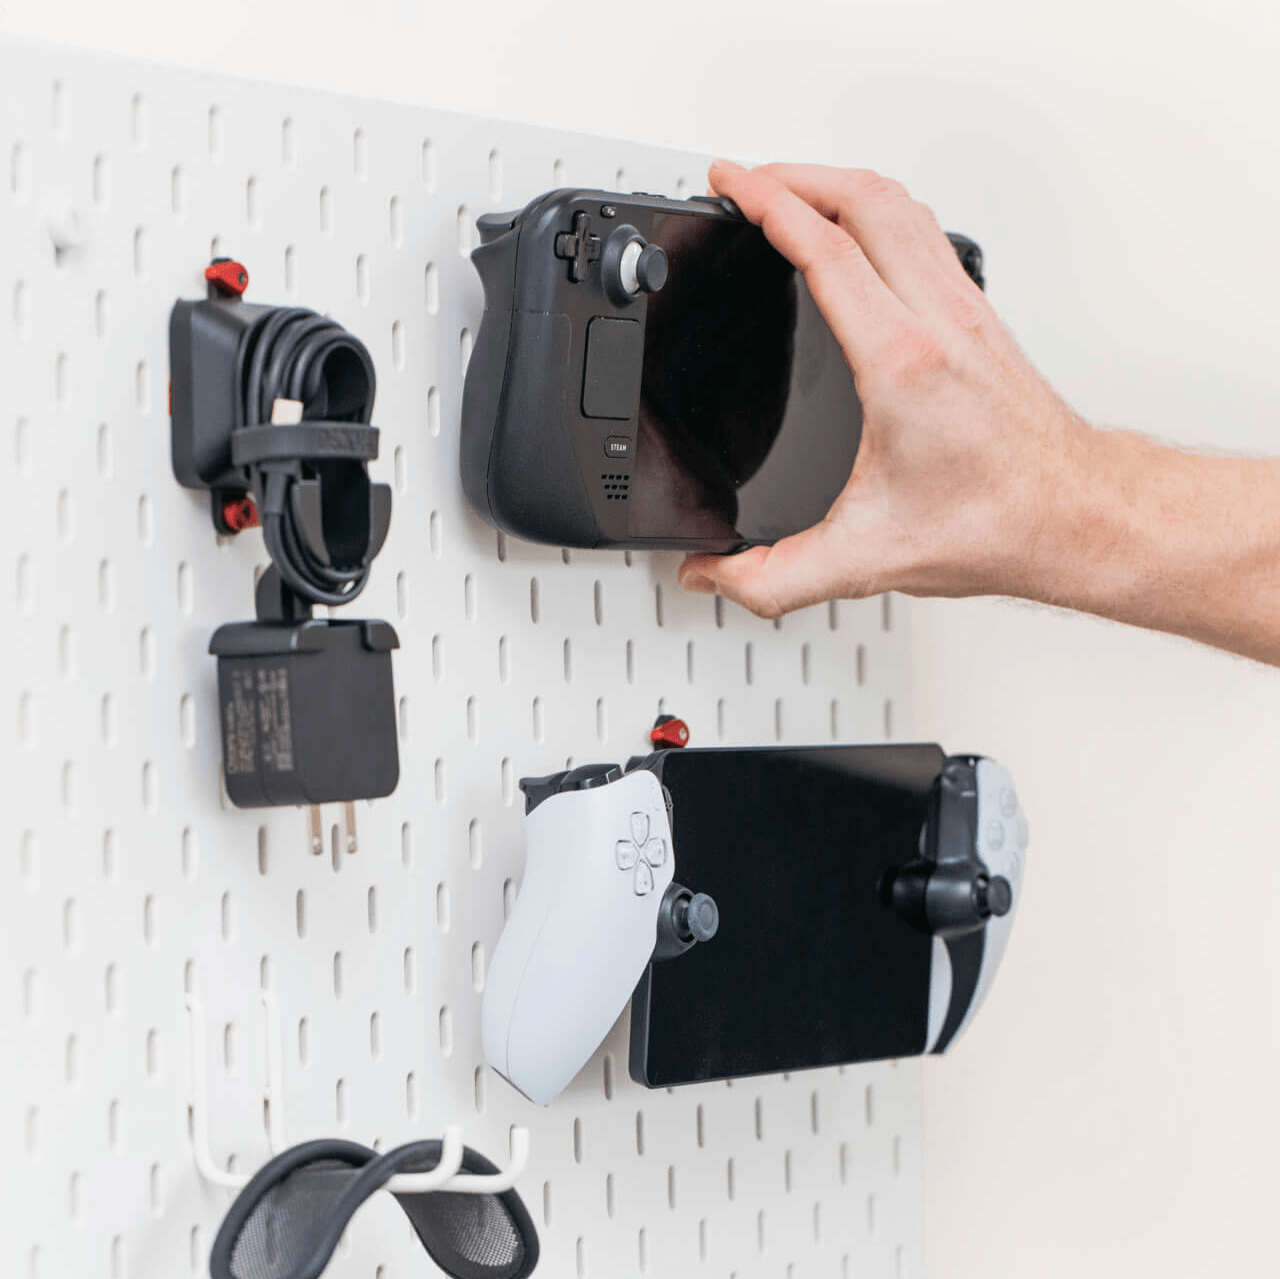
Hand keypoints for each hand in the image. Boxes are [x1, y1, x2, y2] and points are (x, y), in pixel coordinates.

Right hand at [677, 161, 1086, 617]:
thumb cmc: (997, 521)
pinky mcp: (979, 318)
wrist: (1074, 516)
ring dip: (838, 185)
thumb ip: (772, 578)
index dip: (768, 203)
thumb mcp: (863, 560)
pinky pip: (924, 233)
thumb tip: (710, 576)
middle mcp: (937, 319)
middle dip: (794, 175)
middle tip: (747, 178)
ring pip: (900, 206)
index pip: (826, 248)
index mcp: (900, 361)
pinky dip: (879, 211)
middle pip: (863, 200)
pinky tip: (861, 233)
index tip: (732, 183)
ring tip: (794, 190)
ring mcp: (964, 310)